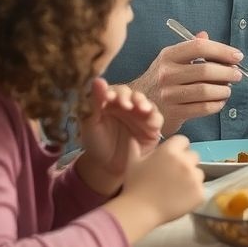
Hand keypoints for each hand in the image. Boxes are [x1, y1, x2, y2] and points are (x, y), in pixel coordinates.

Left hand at [76, 79, 163, 195]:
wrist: (107, 167)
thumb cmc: (96, 143)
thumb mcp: (90, 123)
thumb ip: (94, 102)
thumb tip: (97, 79)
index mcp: (110, 102)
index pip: (115, 91)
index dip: (114, 93)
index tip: (110, 98)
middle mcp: (127, 106)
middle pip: (133, 95)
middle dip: (131, 98)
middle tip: (127, 105)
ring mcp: (141, 116)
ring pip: (147, 104)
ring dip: (145, 104)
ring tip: (142, 109)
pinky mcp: (152, 127)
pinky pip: (157, 119)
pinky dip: (155, 118)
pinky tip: (150, 121)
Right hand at [118, 135, 204, 225]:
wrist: (140, 211)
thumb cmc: (134, 186)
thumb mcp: (133, 163)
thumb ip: (135, 147)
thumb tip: (133, 137)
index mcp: (170, 151)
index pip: (183, 141)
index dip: (178, 148)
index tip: (170, 158)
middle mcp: (186, 161)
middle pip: (194, 156)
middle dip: (186, 162)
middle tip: (173, 175)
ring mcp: (195, 177)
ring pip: (199, 172)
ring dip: (191, 178)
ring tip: (176, 189)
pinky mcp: (200, 192)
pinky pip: (200, 188)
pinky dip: (193, 193)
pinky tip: (180, 198)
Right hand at [131, 32, 242, 134]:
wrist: (138, 103)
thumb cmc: (162, 79)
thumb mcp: (171, 59)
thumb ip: (190, 48)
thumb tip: (205, 35)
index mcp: (168, 56)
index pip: (199, 47)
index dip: (222, 50)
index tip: (238, 56)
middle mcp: (166, 74)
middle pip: (206, 70)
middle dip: (228, 72)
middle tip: (237, 74)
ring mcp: (168, 94)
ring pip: (206, 91)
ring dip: (224, 90)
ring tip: (228, 89)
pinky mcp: (173, 113)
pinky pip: (203, 108)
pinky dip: (217, 104)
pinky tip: (220, 101)